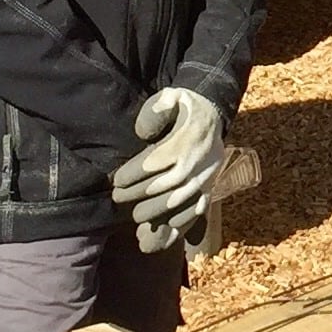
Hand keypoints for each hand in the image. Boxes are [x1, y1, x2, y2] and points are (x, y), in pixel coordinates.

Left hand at [115, 88, 226, 252]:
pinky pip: (198, 210)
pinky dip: (182, 224)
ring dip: (156, 213)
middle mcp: (196, 162)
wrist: (215, 112)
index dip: (132, 174)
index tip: (116, 181)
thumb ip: (155, 111)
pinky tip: (166, 234)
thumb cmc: (184, 106)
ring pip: (179, 201)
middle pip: (164, 185)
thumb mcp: (170, 96)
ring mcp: (206, 177)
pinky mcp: (211, 186)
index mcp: (184, 141)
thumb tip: (143, 134)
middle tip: (118, 198)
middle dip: (138, 195)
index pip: (153, 163)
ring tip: (136, 217)